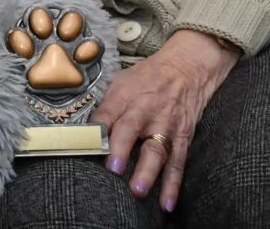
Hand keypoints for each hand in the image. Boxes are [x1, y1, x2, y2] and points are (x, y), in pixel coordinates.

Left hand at [91, 29, 239, 211]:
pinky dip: (173, 184)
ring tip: (138, 190)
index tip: (88, 143)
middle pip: (131, 129)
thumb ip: (104, 103)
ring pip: (156, 150)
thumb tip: (82, 125)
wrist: (187, 67)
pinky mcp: (182, 137)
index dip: (97, 127)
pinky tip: (167, 203)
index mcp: (125, 94)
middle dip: (121, 149)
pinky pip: (177, 163)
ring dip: (148, 171)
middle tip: (113, 168)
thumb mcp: (122, 80)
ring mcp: (165, 125)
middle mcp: (145, 109)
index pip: (107, 111)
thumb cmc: (148, 76)